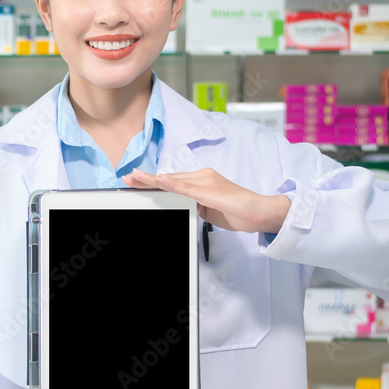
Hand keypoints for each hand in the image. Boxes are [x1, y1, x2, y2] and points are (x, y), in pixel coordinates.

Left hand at [122, 168, 289, 233]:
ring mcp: (207, 182)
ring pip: (174, 181)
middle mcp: (203, 177)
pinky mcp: (211, 191)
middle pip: (169, 178)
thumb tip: (184, 207)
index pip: (173, 181)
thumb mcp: (210, 210)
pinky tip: (159, 180)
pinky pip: (187, 188)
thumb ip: (196, 205)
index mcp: (202, 181)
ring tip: (134, 178)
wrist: (261, 212)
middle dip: (146, 179)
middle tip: (127, 178)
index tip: (136, 181)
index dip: (153, 181)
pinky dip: (172, 184)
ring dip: (152, 180)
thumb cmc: (239, 211)